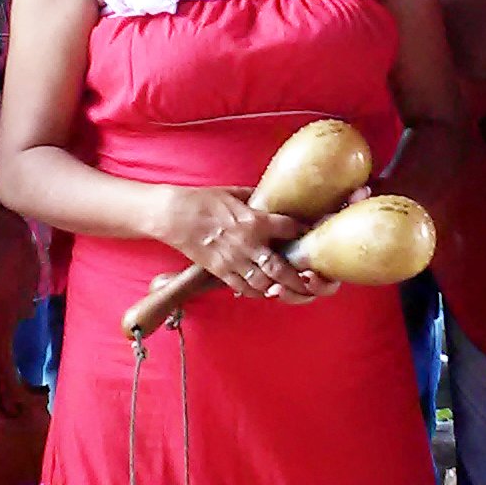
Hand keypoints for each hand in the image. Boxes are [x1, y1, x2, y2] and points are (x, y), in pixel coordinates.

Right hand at [157, 188, 325, 299]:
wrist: (174, 214)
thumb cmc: (203, 200)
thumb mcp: (233, 192)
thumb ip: (255, 198)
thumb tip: (269, 198)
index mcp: (254, 220)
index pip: (289, 229)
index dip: (303, 233)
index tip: (310, 237)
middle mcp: (248, 243)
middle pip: (280, 266)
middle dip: (298, 278)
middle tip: (311, 282)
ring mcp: (233, 259)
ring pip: (264, 282)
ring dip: (280, 288)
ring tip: (292, 290)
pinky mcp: (220, 270)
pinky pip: (243, 287)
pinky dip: (257, 291)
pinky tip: (266, 291)